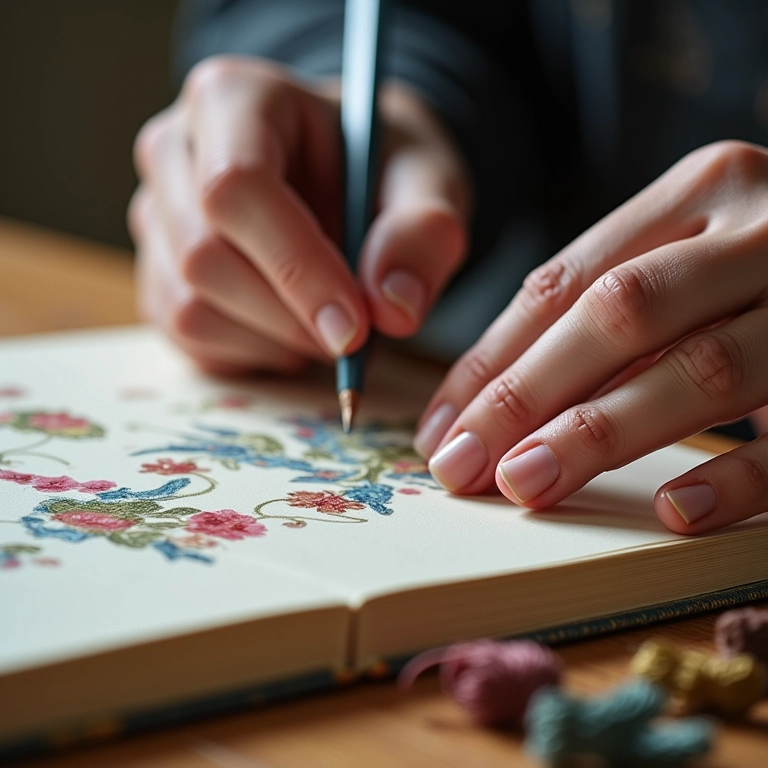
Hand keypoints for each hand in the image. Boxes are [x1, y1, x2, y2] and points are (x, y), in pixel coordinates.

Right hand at [129, 56, 468, 373]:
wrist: (347, 176)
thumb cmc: (381, 167)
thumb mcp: (429, 179)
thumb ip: (423, 232)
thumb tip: (393, 307)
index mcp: (234, 99)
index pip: (236, 188)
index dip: (296, 267)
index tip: (356, 325)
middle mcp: (175, 151)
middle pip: (203, 256)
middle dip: (289, 317)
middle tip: (355, 337)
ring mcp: (156, 216)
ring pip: (188, 307)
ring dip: (272, 342)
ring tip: (327, 327)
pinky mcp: (156, 272)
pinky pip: (185, 336)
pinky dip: (249, 354)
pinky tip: (291, 333)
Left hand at [417, 140, 767, 533]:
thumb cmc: (764, 270)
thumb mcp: (689, 259)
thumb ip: (607, 307)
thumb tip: (492, 400)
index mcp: (700, 191)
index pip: (561, 281)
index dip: (492, 360)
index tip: (442, 426)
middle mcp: (761, 227)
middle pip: (616, 316)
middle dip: (526, 398)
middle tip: (462, 467)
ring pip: (699, 367)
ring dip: (603, 435)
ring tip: (528, 486)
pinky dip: (737, 474)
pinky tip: (674, 511)